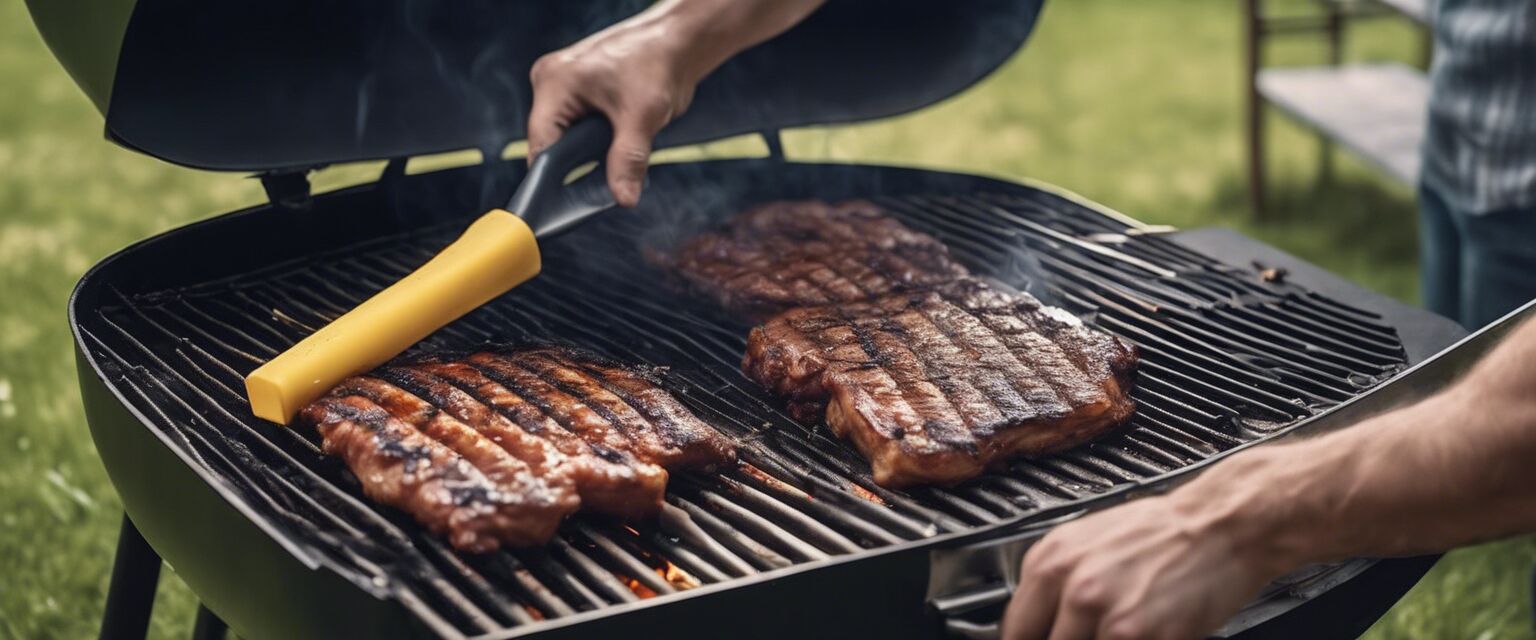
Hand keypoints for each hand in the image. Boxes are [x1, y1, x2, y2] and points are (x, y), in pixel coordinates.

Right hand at [526, 0, 826, 207]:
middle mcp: (552, 81)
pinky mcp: (581, 90)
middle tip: (602, 186)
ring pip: (567, 137)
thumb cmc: (659, 62)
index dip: (552, 178)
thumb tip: (623, 200)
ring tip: (614, 162)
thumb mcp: (643, 118)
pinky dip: (596, 142)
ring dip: (589, 153)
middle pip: (552, 142)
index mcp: (555, 82)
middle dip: (577, 165)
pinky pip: (579, 126)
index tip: (564, 206)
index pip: (541, 143)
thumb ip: (628, 161)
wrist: (680, 41)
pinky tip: (615, 148)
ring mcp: (565, 84)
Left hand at [1001, 492, 1285, 639]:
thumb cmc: (1161, 533)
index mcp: (1051, 562)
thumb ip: (1055, 585)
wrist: (1222, 524)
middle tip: (1087, 635)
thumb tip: (1032, 623)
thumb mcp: (1086, 543)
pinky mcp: (1143, 636)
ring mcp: (1109, 616)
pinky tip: (1139, 635)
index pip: (1014, 629)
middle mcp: (1075, 588)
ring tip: (1116, 632)